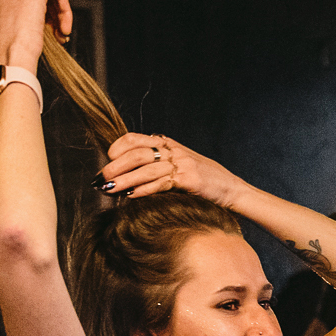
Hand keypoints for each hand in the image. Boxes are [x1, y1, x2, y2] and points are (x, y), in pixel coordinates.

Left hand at [99, 133, 243, 205]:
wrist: (233, 190)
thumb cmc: (206, 182)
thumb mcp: (182, 166)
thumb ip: (160, 165)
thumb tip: (132, 174)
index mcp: (169, 144)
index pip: (135, 139)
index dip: (118, 148)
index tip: (108, 160)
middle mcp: (174, 151)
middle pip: (136, 153)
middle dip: (115, 166)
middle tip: (101, 178)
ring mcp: (182, 164)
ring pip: (145, 169)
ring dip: (124, 180)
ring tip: (109, 188)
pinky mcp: (189, 180)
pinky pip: (160, 183)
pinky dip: (144, 190)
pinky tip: (131, 196)